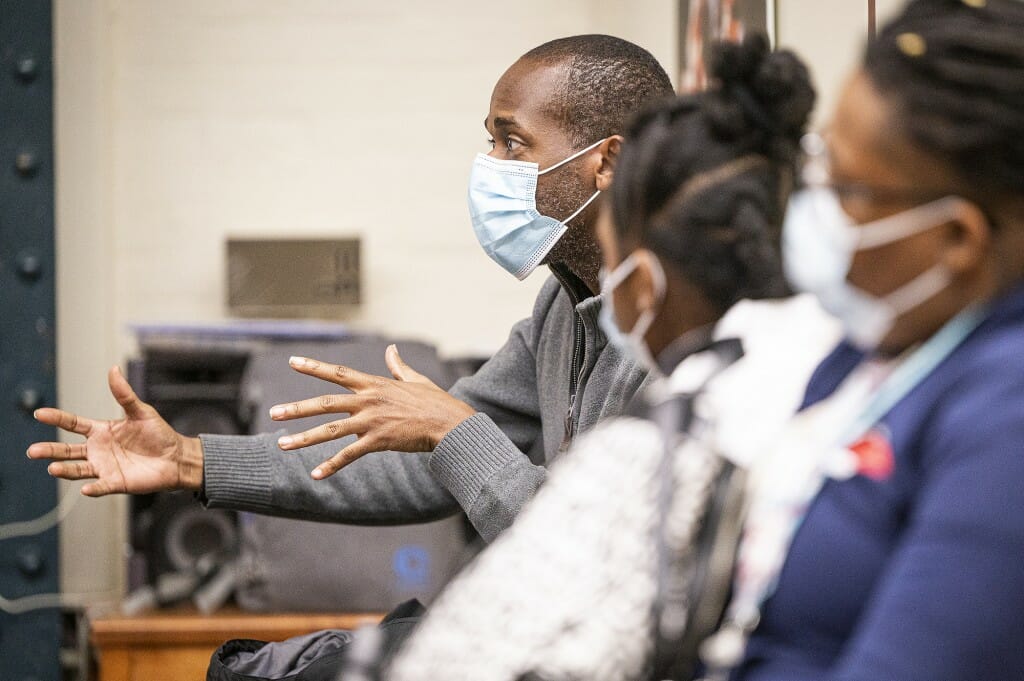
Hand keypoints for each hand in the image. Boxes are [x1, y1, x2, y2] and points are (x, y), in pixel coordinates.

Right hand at [27, 366, 203, 495]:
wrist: (177, 457)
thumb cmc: (158, 434)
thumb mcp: (141, 411)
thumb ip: (124, 394)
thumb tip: (114, 369)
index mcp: (101, 431)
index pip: (73, 424)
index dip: (57, 419)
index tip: (39, 414)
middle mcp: (98, 450)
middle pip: (68, 451)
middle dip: (50, 451)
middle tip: (32, 451)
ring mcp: (105, 467)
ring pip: (78, 470)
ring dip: (65, 470)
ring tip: (52, 468)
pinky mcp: (117, 482)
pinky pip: (101, 486)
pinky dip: (93, 488)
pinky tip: (86, 489)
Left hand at [270, 344, 475, 478]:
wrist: (448, 423)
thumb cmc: (435, 401)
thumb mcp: (414, 379)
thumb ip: (397, 366)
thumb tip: (391, 350)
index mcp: (374, 385)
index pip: (337, 373)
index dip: (313, 367)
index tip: (292, 361)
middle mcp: (368, 400)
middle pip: (325, 403)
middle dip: (297, 408)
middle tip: (273, 413)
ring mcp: (371, 421)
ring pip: (330, 430)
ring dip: (304, 438)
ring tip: (282, 444)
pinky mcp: (378, 441)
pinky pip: (349, 454)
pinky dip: (331, 465)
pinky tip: (315, 474)